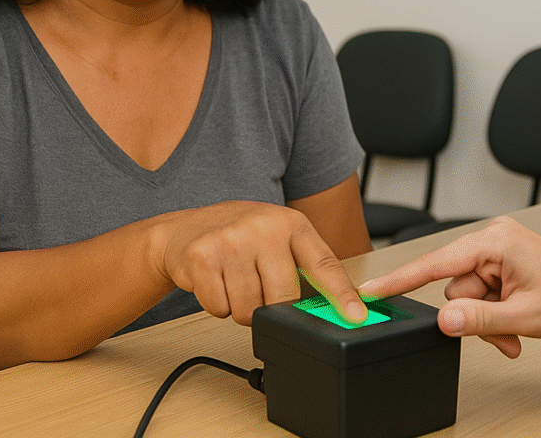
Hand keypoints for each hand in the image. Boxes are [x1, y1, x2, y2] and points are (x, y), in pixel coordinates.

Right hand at [157, 201, 367, 326]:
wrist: (183, 229)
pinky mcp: (202, 257)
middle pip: (283, 298)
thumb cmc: (238, 237)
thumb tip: (337, 307)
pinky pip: (220, 308)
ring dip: (240, 307)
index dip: (342, 295)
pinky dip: (217, 304)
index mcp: (291, 224)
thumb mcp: (278, 238)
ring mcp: (232, 240)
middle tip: (258, 287)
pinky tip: (215, 280)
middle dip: (270, 306)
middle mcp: (264, 227)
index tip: (356, 316)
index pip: (324, 265)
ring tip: (234, 280)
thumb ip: (305, 267)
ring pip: (248, 310)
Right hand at [357, 216, 540, 357]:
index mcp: (496, 240)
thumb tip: (443, 320)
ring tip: (515, 330)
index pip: (437, 262)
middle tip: (502, 333)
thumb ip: (478, 319)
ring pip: (467, 296)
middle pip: (454, 286)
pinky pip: (482, 294)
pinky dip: (495, 314)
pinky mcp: (503, 263)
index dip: (402, 279)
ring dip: (487, 320)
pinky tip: (515, 323)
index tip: (374, 290)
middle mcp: (494, 239)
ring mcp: (499, 251)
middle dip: (474, 316)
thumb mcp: (524, 317)